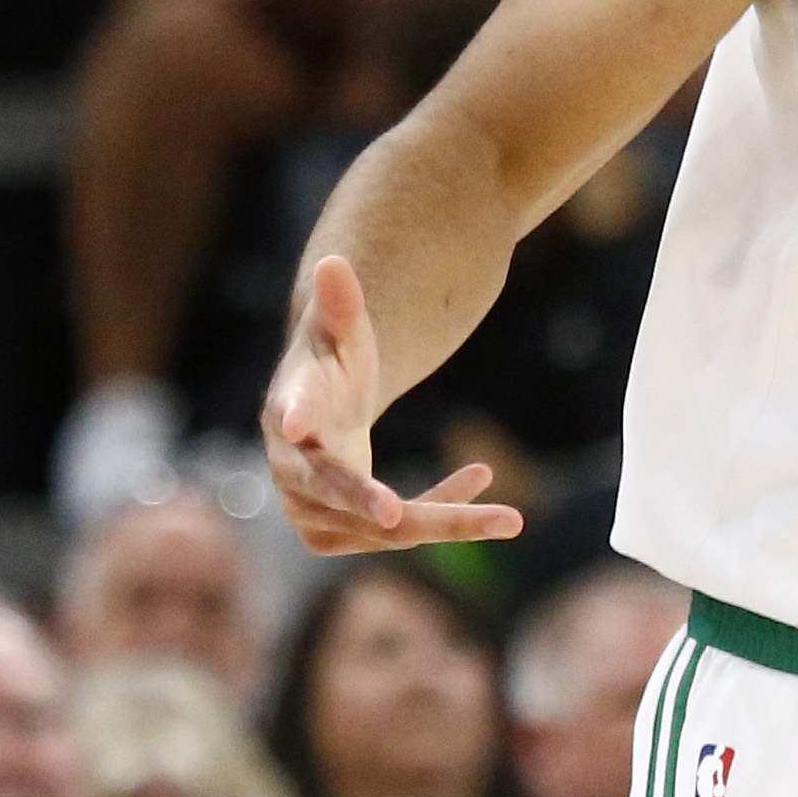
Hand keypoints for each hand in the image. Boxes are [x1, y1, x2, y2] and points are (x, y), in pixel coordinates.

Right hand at [262, 256, 529, 554]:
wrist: (320, 417)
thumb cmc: (332, 369)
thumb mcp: (343, 334)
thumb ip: (341, 304)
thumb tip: (333, 260)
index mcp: (289, 412)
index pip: (291, 413)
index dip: (296, 414)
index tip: (297, 422)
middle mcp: (291, 470)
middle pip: (337, 491)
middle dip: (369, 503)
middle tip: (399, 513)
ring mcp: (309, 510)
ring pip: (380, 529)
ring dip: (445, 521)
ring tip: (508, 516)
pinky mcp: (334, 536)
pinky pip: (396, 534)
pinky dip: (442, 514)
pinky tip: (480, 478)